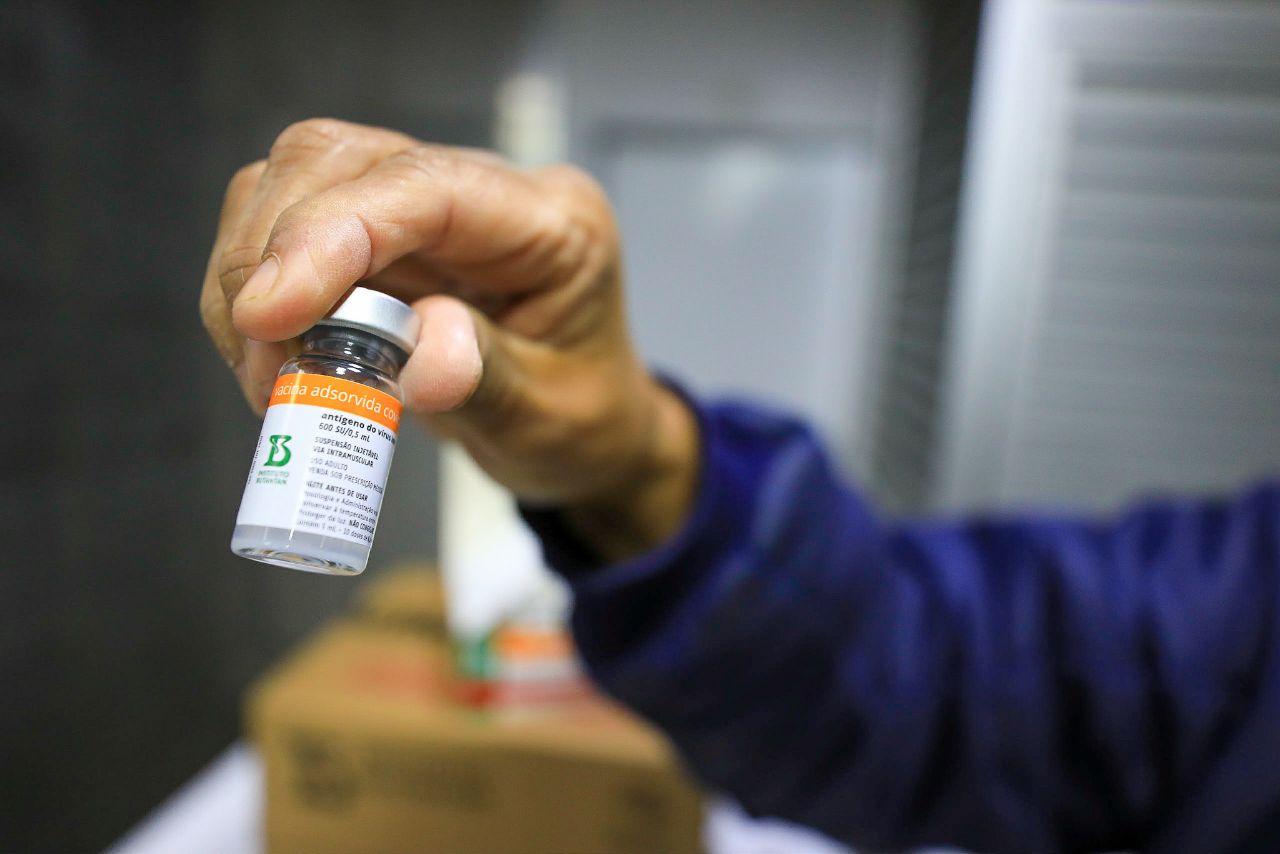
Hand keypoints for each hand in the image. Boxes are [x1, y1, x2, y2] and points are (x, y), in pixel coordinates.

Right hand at [200, 119, 696, 559]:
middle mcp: (484, 190)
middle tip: (266, 365)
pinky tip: (272, 357)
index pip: (428, 185)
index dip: (333, 234)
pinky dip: (254, 290)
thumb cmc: (579, 420)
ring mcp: (426, 204)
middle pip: (340, 160)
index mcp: (551, 221)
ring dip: (250, 273)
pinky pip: (286, 227)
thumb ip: (488, 381)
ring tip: (268, 373)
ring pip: (295, 180)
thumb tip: (427, 360)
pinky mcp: (381, 233)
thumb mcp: (548, 419)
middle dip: (275, 255)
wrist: (581, 431)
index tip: (268, 311)